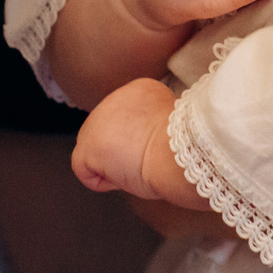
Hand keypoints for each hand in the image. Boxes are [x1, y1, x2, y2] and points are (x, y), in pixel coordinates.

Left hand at [73, 78, 195, 202]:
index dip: (139, 141)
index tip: (156, 149)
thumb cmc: (187, 147)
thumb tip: (146, 141)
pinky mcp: (88, 146)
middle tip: (147, 160)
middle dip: (122, 152)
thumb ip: (152, 125)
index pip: (125, 121)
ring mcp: (97, 121)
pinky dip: (103, 182)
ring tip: (138, 167)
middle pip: (107, 134)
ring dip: (114, 166)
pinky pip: (85, 171)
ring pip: (95, 152)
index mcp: (139, 90)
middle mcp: (114, 98)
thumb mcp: (172, 124)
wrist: (182, 152)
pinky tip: (124, 177)